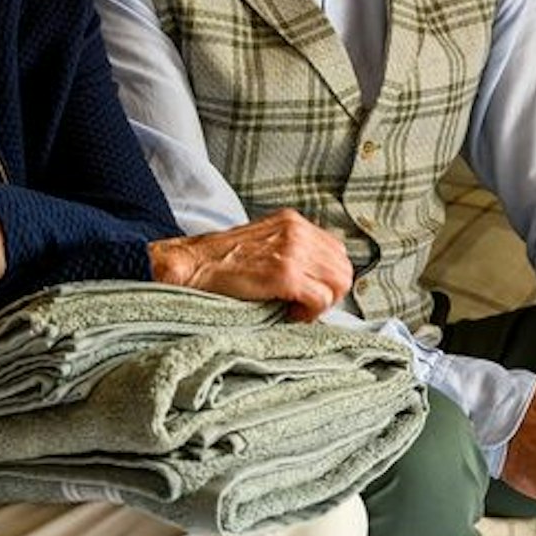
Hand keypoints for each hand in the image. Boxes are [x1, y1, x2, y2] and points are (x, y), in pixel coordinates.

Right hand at [148, 209, 352, 320]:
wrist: (191, 265)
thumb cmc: (221, 263)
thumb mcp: (262, 243)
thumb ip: (291, 251)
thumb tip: (316, 278)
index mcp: (293, 222)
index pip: (337, 252)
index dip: (326, 278)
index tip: (308, 292)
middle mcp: (297, 231)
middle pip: (343, 268)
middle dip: (328, 293)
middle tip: (303, 305)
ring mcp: (293, 251)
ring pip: (337, 284)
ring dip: (320, 304)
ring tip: (294, 308)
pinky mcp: (285, 274)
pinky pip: (320, 299)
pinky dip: (309, 313)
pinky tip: (287, 312)